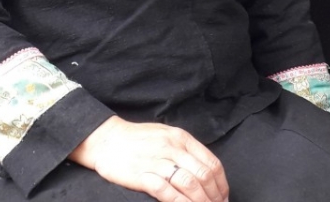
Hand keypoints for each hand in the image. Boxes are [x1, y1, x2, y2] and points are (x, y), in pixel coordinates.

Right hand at [69, 117, 228, 201]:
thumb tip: (206, 170)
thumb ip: (186, 150)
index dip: (221, 184)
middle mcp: (173, 148)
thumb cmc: (137, 139)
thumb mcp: (166, 135)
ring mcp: (158, 160)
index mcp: (182, 138)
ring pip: (190, 183)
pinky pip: (167, 191)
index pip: (211, 163)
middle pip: (204, 175)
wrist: (106, 139)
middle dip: (214, 196)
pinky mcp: (143, 174)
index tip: (223, 197)